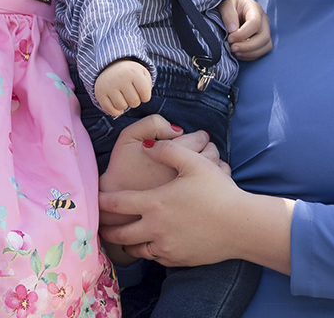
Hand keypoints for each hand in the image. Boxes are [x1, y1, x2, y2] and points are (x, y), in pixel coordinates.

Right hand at [94, 59, 151, 116]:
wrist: (109, 66)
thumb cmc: (129, 73)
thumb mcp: (142, 73)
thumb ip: (148, 85)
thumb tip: (143, 99)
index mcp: (132, 72)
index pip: (145, 92)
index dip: (145, 96)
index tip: (141, 93)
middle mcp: (120, 78)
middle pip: (134, 102)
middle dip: (135, 101)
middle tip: (131, 94)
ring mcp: (108, 86)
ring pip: (122, 107)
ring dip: (125, 105)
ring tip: (123, 97)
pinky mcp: (100, 94)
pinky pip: (110, 110)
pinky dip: (116, 111)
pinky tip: (117, 103)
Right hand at [98, 115, 218, 203]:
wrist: (117, 208)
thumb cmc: (122, 170)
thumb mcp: (128, 138)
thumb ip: (152, 124)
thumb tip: (178, 129)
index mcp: (174, 154)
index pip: (200, 139)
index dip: (201, 136)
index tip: (200, 137)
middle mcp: (187, 173)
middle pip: (212, 155)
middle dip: (211, 149)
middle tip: (207, 148)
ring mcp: (192, 192)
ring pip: (216, 174)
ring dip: (215, 166)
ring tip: (207, 164)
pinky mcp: (193, 208)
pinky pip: (214, 192)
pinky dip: (215, 184)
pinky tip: (206, 182)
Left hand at [99, 137, 291, 271]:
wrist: (242, 226)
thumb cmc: (218, 191)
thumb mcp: (193, 162)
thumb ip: (167, 149)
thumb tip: (149, 144)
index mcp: (153, 204)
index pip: (117, 204)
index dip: (102, 202)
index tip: (94, 200)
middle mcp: (154, 228)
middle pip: (120, 234)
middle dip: (108, 230)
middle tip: (101, 227)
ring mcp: (166, 247)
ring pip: (137, 249)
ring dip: (128, 243)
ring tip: (124, 238)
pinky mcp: (178, 259)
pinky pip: (155, 257)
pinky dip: (149, 251)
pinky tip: (151, 244)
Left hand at [223, 0, 271, 60]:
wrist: (230, 4)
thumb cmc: (228, 2)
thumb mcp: (225, 3)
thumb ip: (228, 14)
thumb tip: (232, 30)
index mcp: (255, 9)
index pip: (255, 24)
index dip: (243, 34)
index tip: (230, 38)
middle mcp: (263, 20)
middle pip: (264, 37)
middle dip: (248, 47)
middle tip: (232, 48)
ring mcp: (264, 30)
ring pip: (266, 46)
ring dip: (250, 53)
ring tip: (235, 52)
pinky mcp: (261, 39)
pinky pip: (262, 51)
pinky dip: (250, 56)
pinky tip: (238, 54)